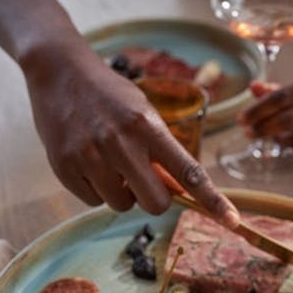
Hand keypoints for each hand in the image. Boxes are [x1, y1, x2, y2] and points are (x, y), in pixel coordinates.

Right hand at [21, 47, 237, 226]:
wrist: (60, 72)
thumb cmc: (110, 95)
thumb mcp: (143, 113)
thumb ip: (161, 150)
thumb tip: (176, 191)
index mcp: (147, 126)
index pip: (189, 172)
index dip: (212, 200)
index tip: (232, 220)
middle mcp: (120, 143)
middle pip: (155, 202)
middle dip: (154, 199)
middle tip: (143, 180)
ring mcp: (89, 156)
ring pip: (120, 205)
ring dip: (121, 193)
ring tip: (109, 162)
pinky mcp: (64, 167)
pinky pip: (92, 201)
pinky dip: (94, 189)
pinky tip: (88, 161)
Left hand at [238, 69, 292, 152]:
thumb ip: (285, 88)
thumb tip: (253, 89)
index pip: (285, 96)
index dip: (260, 108)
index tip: (243, 117)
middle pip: (291, 119)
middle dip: (264, 127)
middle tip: (248, 132)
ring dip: (279, 139)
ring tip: (266, 135)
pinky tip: (288, 141)